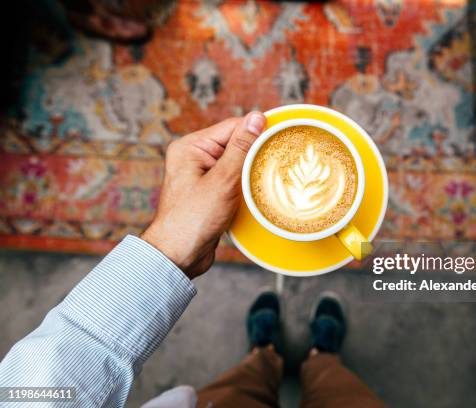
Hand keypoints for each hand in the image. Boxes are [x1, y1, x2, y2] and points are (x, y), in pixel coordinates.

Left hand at [141, 112, 266, 278]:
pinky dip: (247, 185)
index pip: (232, 127)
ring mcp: (202, 176)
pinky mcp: (211, 192)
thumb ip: (241, 148)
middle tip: (278, 160)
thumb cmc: (193, 219)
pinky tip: (259, 191)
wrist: (178, 256)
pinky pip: (234, 180)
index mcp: (190, 147)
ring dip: (252, 171)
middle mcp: (194, 158)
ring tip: (270, 176)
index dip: (256, 131)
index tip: (280, 135)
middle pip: (235, 144)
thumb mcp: (222, 180)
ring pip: (237, 164)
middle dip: (255, 153)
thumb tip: (256, 118)